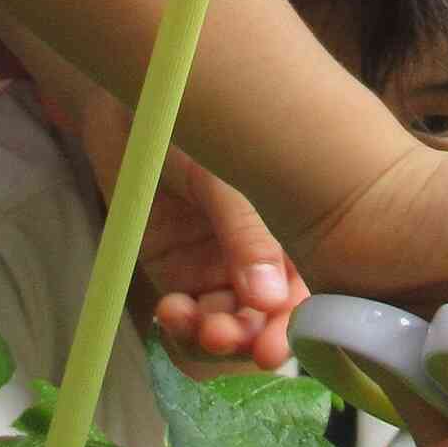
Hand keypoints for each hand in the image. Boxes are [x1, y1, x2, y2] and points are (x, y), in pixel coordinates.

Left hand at [62, 86, 302, 374]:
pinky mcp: (177, 274)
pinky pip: (186, 319)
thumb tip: (269, 302)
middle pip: (267, 321)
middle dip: (248, 339)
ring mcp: (218, 269)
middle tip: (224, 336)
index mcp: (294, 231)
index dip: (294, 328)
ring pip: (227, 327)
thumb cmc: (192, 122)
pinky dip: (180, 326)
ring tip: (193, 322)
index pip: (306, 294)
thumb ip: (246, 235)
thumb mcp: (224, 176)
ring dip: (212, 337)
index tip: (272, 347)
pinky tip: (170, 310)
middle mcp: (262, 258)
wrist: (141, 99)